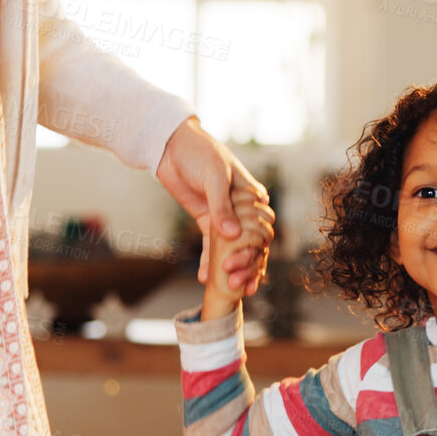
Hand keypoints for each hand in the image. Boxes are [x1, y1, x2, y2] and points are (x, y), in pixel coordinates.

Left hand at [155, 117, 274, 296]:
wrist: (172, 147)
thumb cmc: (201, 154)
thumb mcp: (215, 177)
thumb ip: (222, 207)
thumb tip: (232, 236)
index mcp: (252, 197)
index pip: (263, 229)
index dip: (259, 250)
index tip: (247, 264)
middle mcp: (242, 210)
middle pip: (251, 244)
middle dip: (247, 266)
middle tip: (237, 283)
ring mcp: (224, 217)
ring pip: (233, 249)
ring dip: (232, 268)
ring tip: (228, 288)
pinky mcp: (207, 222)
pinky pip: (210, 246)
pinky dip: (209, 262)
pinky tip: (205, 279)